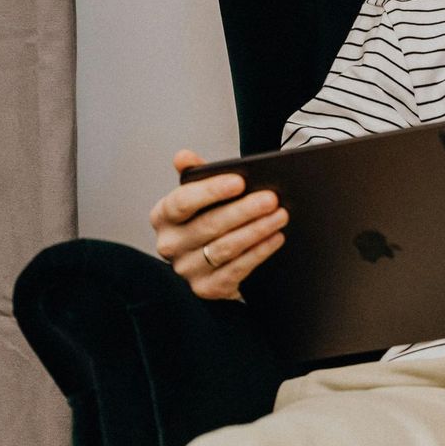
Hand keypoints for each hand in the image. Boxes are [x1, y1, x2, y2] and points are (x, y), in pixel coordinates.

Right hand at [150, 149, 287, 299]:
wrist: (215, 262)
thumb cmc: (210, 219)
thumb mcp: (202, 196)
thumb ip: (196, 174)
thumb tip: (183, 156)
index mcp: (163, 216)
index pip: (182, 202)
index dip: (211, 191)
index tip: (240, 181)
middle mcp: (169, 244)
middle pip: (208, 225)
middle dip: (244, 211)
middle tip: (272, 199)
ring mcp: (186, 269)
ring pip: (224, 248)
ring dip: (256, 230)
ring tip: (281, 216)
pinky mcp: (205, 288)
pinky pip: (235, 270)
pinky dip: (258, 253)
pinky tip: (276, 238)